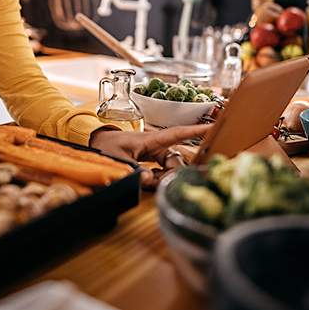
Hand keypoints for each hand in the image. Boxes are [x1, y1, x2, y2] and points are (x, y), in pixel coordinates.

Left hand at [89, 125, 209, 187]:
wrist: (95, 142)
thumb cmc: (106, 145)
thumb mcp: (117, 159)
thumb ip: (134, 171)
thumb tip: (151, 180)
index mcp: (151, 139)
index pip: (177, 133)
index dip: (196, 131)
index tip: (213, 127)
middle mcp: (157, 145)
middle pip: (177, 160)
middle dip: (172, 173)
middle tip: (157, 182)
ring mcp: (155, 153)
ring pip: (171, 168)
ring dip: (164, 178)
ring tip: (148, 181)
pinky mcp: (151, 161)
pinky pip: (163, 171)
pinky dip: (158, 179)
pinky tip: (147, 181)